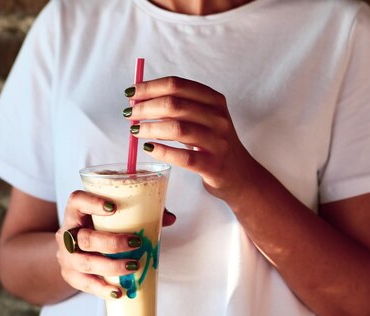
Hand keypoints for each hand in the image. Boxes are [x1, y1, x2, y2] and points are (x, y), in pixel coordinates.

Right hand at [54, 190, 175, 298]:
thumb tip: (170, 218)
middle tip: (136, 243)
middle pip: (84, 237)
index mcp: (76, 212)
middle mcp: (67, 233)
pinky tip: (118, 291)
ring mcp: (66, 256)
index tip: (113, 207)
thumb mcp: (115, 217)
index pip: (77, 200)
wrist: (75, 250)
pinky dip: (103, 288)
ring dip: (111, 266)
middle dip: (112, 243)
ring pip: (85, 262)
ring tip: (134, 267)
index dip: (92, 202)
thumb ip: (142, 212)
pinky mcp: (71, 275)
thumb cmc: (101, 228)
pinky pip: (85, 284)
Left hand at [124, 76, 263, 201]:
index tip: (131, 94)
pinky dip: (162, 151)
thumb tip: (139, 101)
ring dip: (150, 128)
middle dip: (145, 108)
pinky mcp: (212, 164)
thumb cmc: (214, 144)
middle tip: (129, 115)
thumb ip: (178, 108)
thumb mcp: (204, 119)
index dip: (150, 88)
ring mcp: (217, 142)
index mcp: (214, 100)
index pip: (177, 85)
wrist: (240, 175)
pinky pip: (184, 157)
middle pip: (174, 104)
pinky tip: (149, 149)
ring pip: (177, 128)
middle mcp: (218, 118)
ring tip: (136, 132)